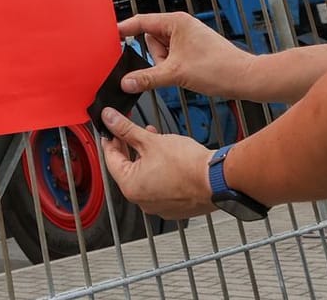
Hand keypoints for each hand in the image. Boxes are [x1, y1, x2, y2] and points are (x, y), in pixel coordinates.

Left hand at [97, 108, 213, 219]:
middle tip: (128, 131)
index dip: (110, 139)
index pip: (111, 159)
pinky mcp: (173, 206)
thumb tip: (109, 119)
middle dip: (128, 147)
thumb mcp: (151, 140)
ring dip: (144, 157)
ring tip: (151, 138)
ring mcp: (158, 205)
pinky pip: (158, 186)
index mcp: (130, 186)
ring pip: (144, 177)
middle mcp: (141, 200)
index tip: (110, 128)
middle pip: (127, 169)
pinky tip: (165, 156)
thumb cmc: (188, 165)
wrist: (217, 180)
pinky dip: (158, 171)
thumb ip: (126, 129)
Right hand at [117, 11, 254, 98]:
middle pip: (150, 40)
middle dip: (153, 57)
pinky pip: (171, 58)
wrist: (244, 78)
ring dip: (163, 65)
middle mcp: (180, 26)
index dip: (124, 30)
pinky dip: (171, 68)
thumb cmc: (218, 68)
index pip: (141, 22)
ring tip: (180, 73)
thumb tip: (126, 81)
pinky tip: (183, 75)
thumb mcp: (175, 74)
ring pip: (161, 52)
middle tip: (166, 68)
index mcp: (175, 21)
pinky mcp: (192, 50)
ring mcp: (187, 38)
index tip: (110, 37)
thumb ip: (147, 77)